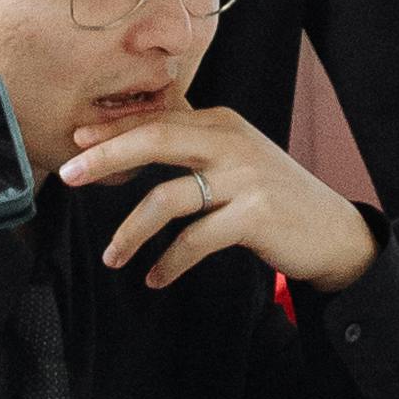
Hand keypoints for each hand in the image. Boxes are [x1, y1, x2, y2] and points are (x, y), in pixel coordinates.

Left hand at [58, 98, 370, 297]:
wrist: (331, 231)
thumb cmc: (274, 196)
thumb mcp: (235, 158)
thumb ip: (193, 145)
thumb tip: (132, 138)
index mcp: (222, 123)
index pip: (157, 120)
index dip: (113, 131)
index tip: (76, 144)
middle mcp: (231, 142)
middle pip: (156, 139)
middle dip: (107, 156)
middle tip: (68, 174)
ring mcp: (244, 178)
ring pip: (168, 197)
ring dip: (131, 231)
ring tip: (113, 257)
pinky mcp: (254, 215)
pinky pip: (195, 240)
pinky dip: (169, 262)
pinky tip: (156, 278)